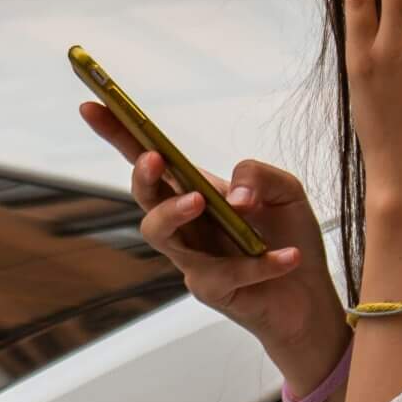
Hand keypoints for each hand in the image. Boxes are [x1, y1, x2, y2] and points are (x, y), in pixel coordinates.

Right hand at [77, 103, 343, 389]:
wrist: (310, 296)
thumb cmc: (288, 235)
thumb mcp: (285, 190)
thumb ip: (259, 175)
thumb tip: (234, 196)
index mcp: (195, 188)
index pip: (148, 155)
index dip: (117, 132)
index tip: (91, 106)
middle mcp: (185, 221)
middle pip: (144, 195)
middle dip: (142, 175)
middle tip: (154, 160)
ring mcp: (192, 256)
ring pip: (159, 234)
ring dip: (173, 213)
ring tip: (202, 201)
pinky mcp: (211, 289)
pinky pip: (226, 273)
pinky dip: (260, 263)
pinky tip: (288, 256)